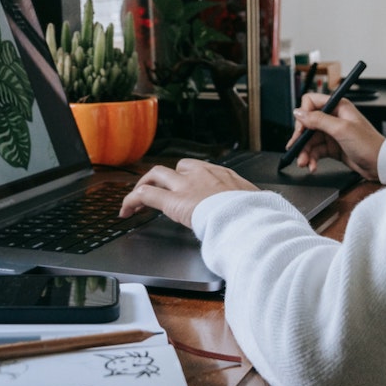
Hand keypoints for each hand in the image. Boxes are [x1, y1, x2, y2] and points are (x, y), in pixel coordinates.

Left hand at [119, 158, 257, 228]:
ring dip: (146, 184)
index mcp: (224, 175)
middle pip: (178, 168)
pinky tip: (126, 210)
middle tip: (161, 191)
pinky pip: (146, 195)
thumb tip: (258, 212)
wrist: (247, 217)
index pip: (201, 170)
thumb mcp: (255, 204)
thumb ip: (248, 205)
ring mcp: (186, 185)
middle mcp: (202, 174)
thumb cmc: (254, 214)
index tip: (188, 188)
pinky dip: (132, 200)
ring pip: (157, 174)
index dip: (190, 178)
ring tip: (137, 198)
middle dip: (168, 178)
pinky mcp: (172, 201)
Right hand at [288, 92, 384, 180]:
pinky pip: (316, 150)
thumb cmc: (369, 144)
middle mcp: (334, 117)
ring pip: (310, 140)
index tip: (300, 130)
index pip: (311, 102)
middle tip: (296, 149)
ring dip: (305, 152)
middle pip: (308, 124)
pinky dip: (312, 158)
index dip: (303, 115)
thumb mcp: (342, 129)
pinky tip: (312, 166)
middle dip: (301, 138)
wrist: (380, 165)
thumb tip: (299, 113)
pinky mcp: (333, 147)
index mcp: (338, 106)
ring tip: (304, 162)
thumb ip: (319, 120)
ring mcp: (333, 133)